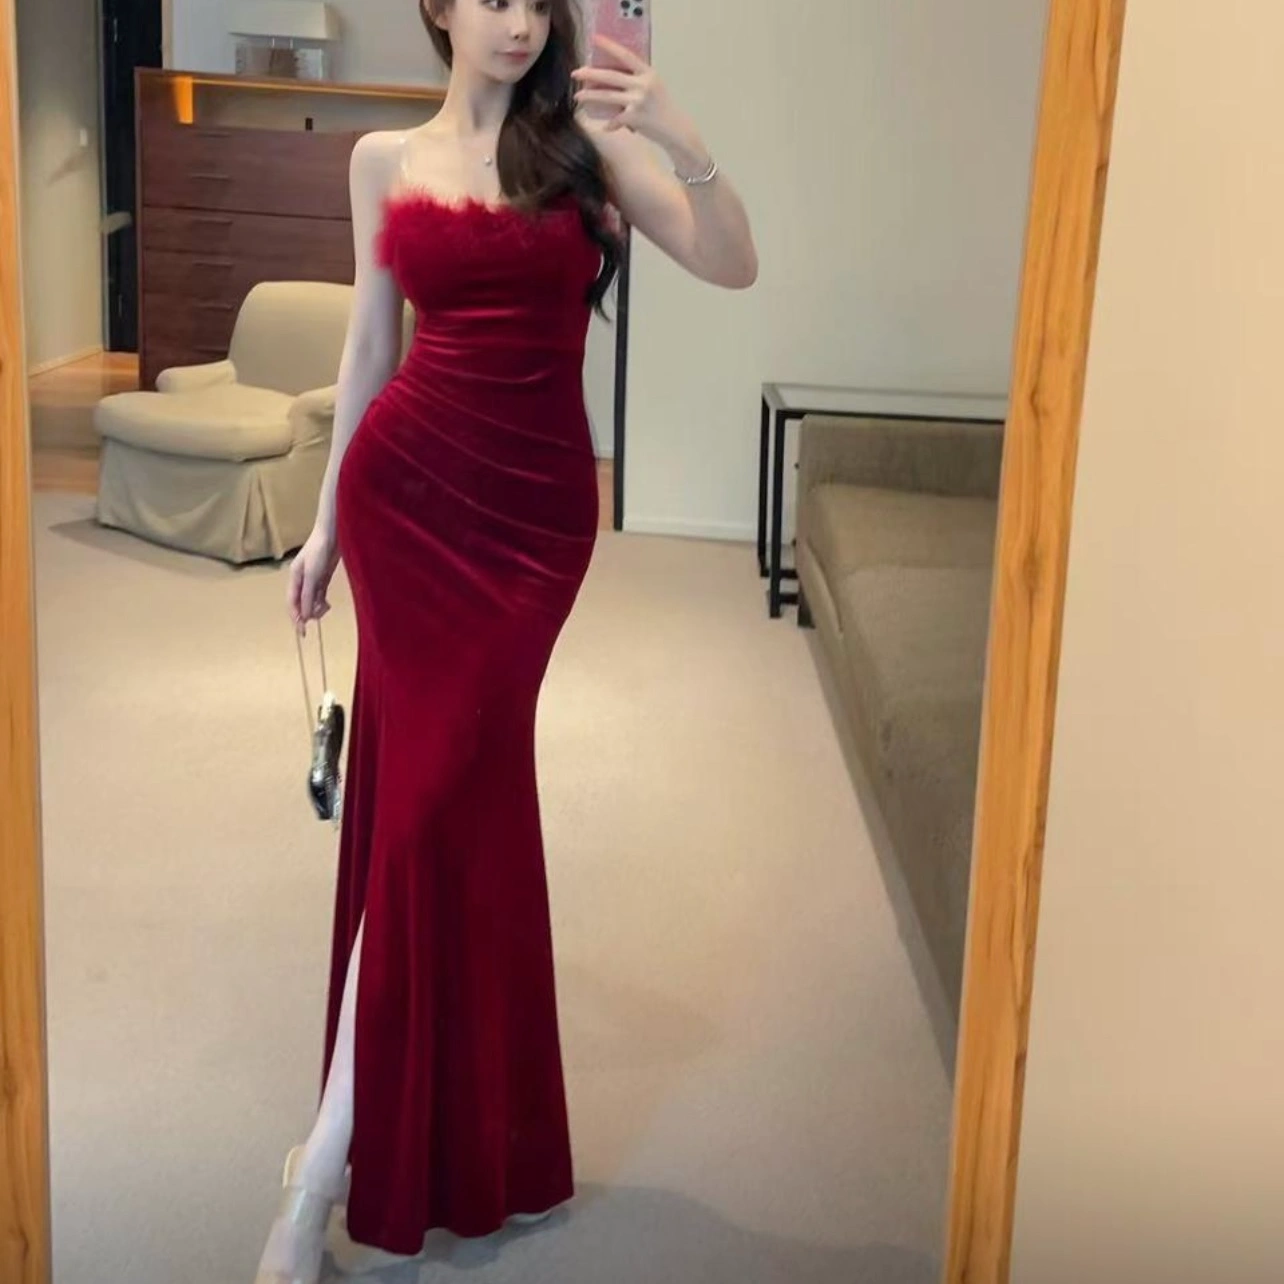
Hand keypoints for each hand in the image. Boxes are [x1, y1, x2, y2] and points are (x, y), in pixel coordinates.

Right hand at [287, 525, 339, 635]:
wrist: (333, 535)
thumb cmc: (320, 551)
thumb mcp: (313, 575)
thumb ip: (308, 595)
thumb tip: (305, 615)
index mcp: (294, 578)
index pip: (292, 603)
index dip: (296, 618)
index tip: (302, 632)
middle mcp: (301, 580)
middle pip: (301, 603)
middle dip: (308, 612)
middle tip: (320, 615)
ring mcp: (313, 579)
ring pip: (311, 600)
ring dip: (317, 608)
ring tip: (326, 607)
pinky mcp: (323, 578)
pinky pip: (320, 595)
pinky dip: (322, 602)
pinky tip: (327, 605)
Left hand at [571, 34, 696, 151]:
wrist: (677, 129)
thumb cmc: (663, 107)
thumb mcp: (654, 86)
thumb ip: (638, 78)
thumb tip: (613, 76)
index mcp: (647, 73)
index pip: (625, 55)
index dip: (609, 46)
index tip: (594, 40)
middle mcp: (643, 85)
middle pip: (610, 76)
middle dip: (590, 74)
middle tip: (576, 73)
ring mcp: (638, 101)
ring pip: (607, 96)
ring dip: (590, 97)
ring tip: (578, 97)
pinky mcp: (635, 118)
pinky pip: (615, 120)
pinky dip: (609, 124)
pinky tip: (604, 127)